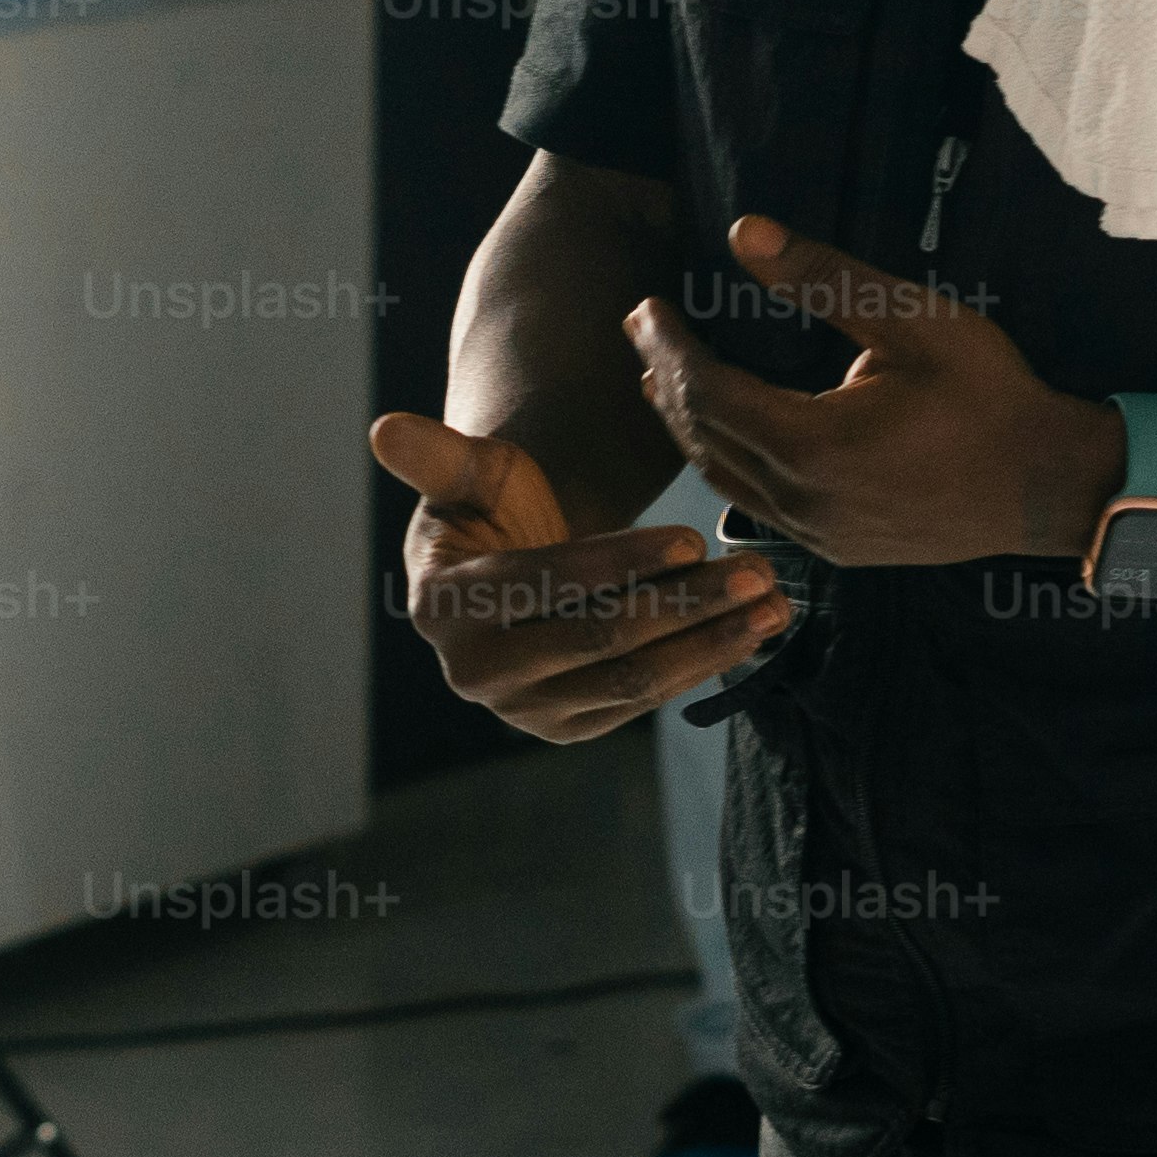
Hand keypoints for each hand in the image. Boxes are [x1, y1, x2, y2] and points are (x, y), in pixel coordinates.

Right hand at [369, 412, 788, 741]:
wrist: (510, 566)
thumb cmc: (495, 506)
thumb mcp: (472, 473)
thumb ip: (439, 455)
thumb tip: (383, 428)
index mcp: (444, 603)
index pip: (546, 584)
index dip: (620, 563)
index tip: (690, 538)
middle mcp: (474, 671)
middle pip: (600, 638)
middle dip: (688, 605)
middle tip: (758, 572)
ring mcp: (521, 709)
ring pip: (632, 678)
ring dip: (711, 644)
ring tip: (772, 604)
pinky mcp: (566, 728)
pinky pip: (642, 700)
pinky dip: (701, 667)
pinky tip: (750, 634)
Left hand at [627, 216, 1126, 570]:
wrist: (1050, 487)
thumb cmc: (989, 394)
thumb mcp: (912, 319)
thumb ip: (824, 277)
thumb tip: (745, 232)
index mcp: (814, 445)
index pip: (708, 392)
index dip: (669, 348)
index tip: (646, 308)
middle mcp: (803, 502)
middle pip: (704, 437)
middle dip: (663, 381)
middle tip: (640, 331)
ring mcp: (818, 536)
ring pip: (725, 477)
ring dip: (688, 426)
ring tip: (658, 381)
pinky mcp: (836, 552)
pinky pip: (757, 505)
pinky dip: (726, 462)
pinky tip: (722, 439)